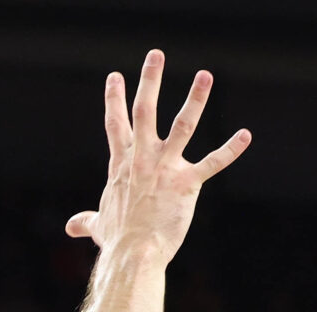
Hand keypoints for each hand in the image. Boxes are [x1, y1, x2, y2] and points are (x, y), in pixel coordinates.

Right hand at [63, 52, 249, 260]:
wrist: (133, 253)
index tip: (115, 76)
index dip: (114, 98)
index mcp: (121, 163)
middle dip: (150, 79)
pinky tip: (245, 135)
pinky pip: (213, 163)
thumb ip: (86, 220)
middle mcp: (143, 157)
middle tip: (156, 54)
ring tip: (205, 75)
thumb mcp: (98, 225)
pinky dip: (231, 150)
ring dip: (196, 98)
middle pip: (145, 109)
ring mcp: (165, 167)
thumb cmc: (116, 241)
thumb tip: (70, 227)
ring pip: (183, 124)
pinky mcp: (187, 184)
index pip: (116, 123)